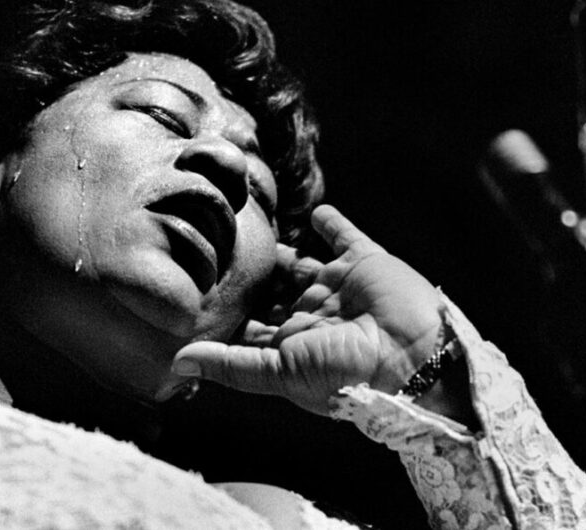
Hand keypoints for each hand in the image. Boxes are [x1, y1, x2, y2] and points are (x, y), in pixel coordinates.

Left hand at [172, 204, 444, 414]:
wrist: (410, 353)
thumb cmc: (343, 372)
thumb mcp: (277, 373)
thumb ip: (229, 365)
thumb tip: (176, 365)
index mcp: (292, 343)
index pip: (251, 326)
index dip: (229, 314)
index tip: (200, 296)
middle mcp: (313, 314)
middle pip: (273, 293)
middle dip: (251, 280)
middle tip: (218, 256)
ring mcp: (340, 287)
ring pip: (303, 265)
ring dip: (283, 254)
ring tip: (255, 233)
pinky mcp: (365, 261)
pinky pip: (344, 236)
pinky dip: (330, 222)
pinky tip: (313, 212)